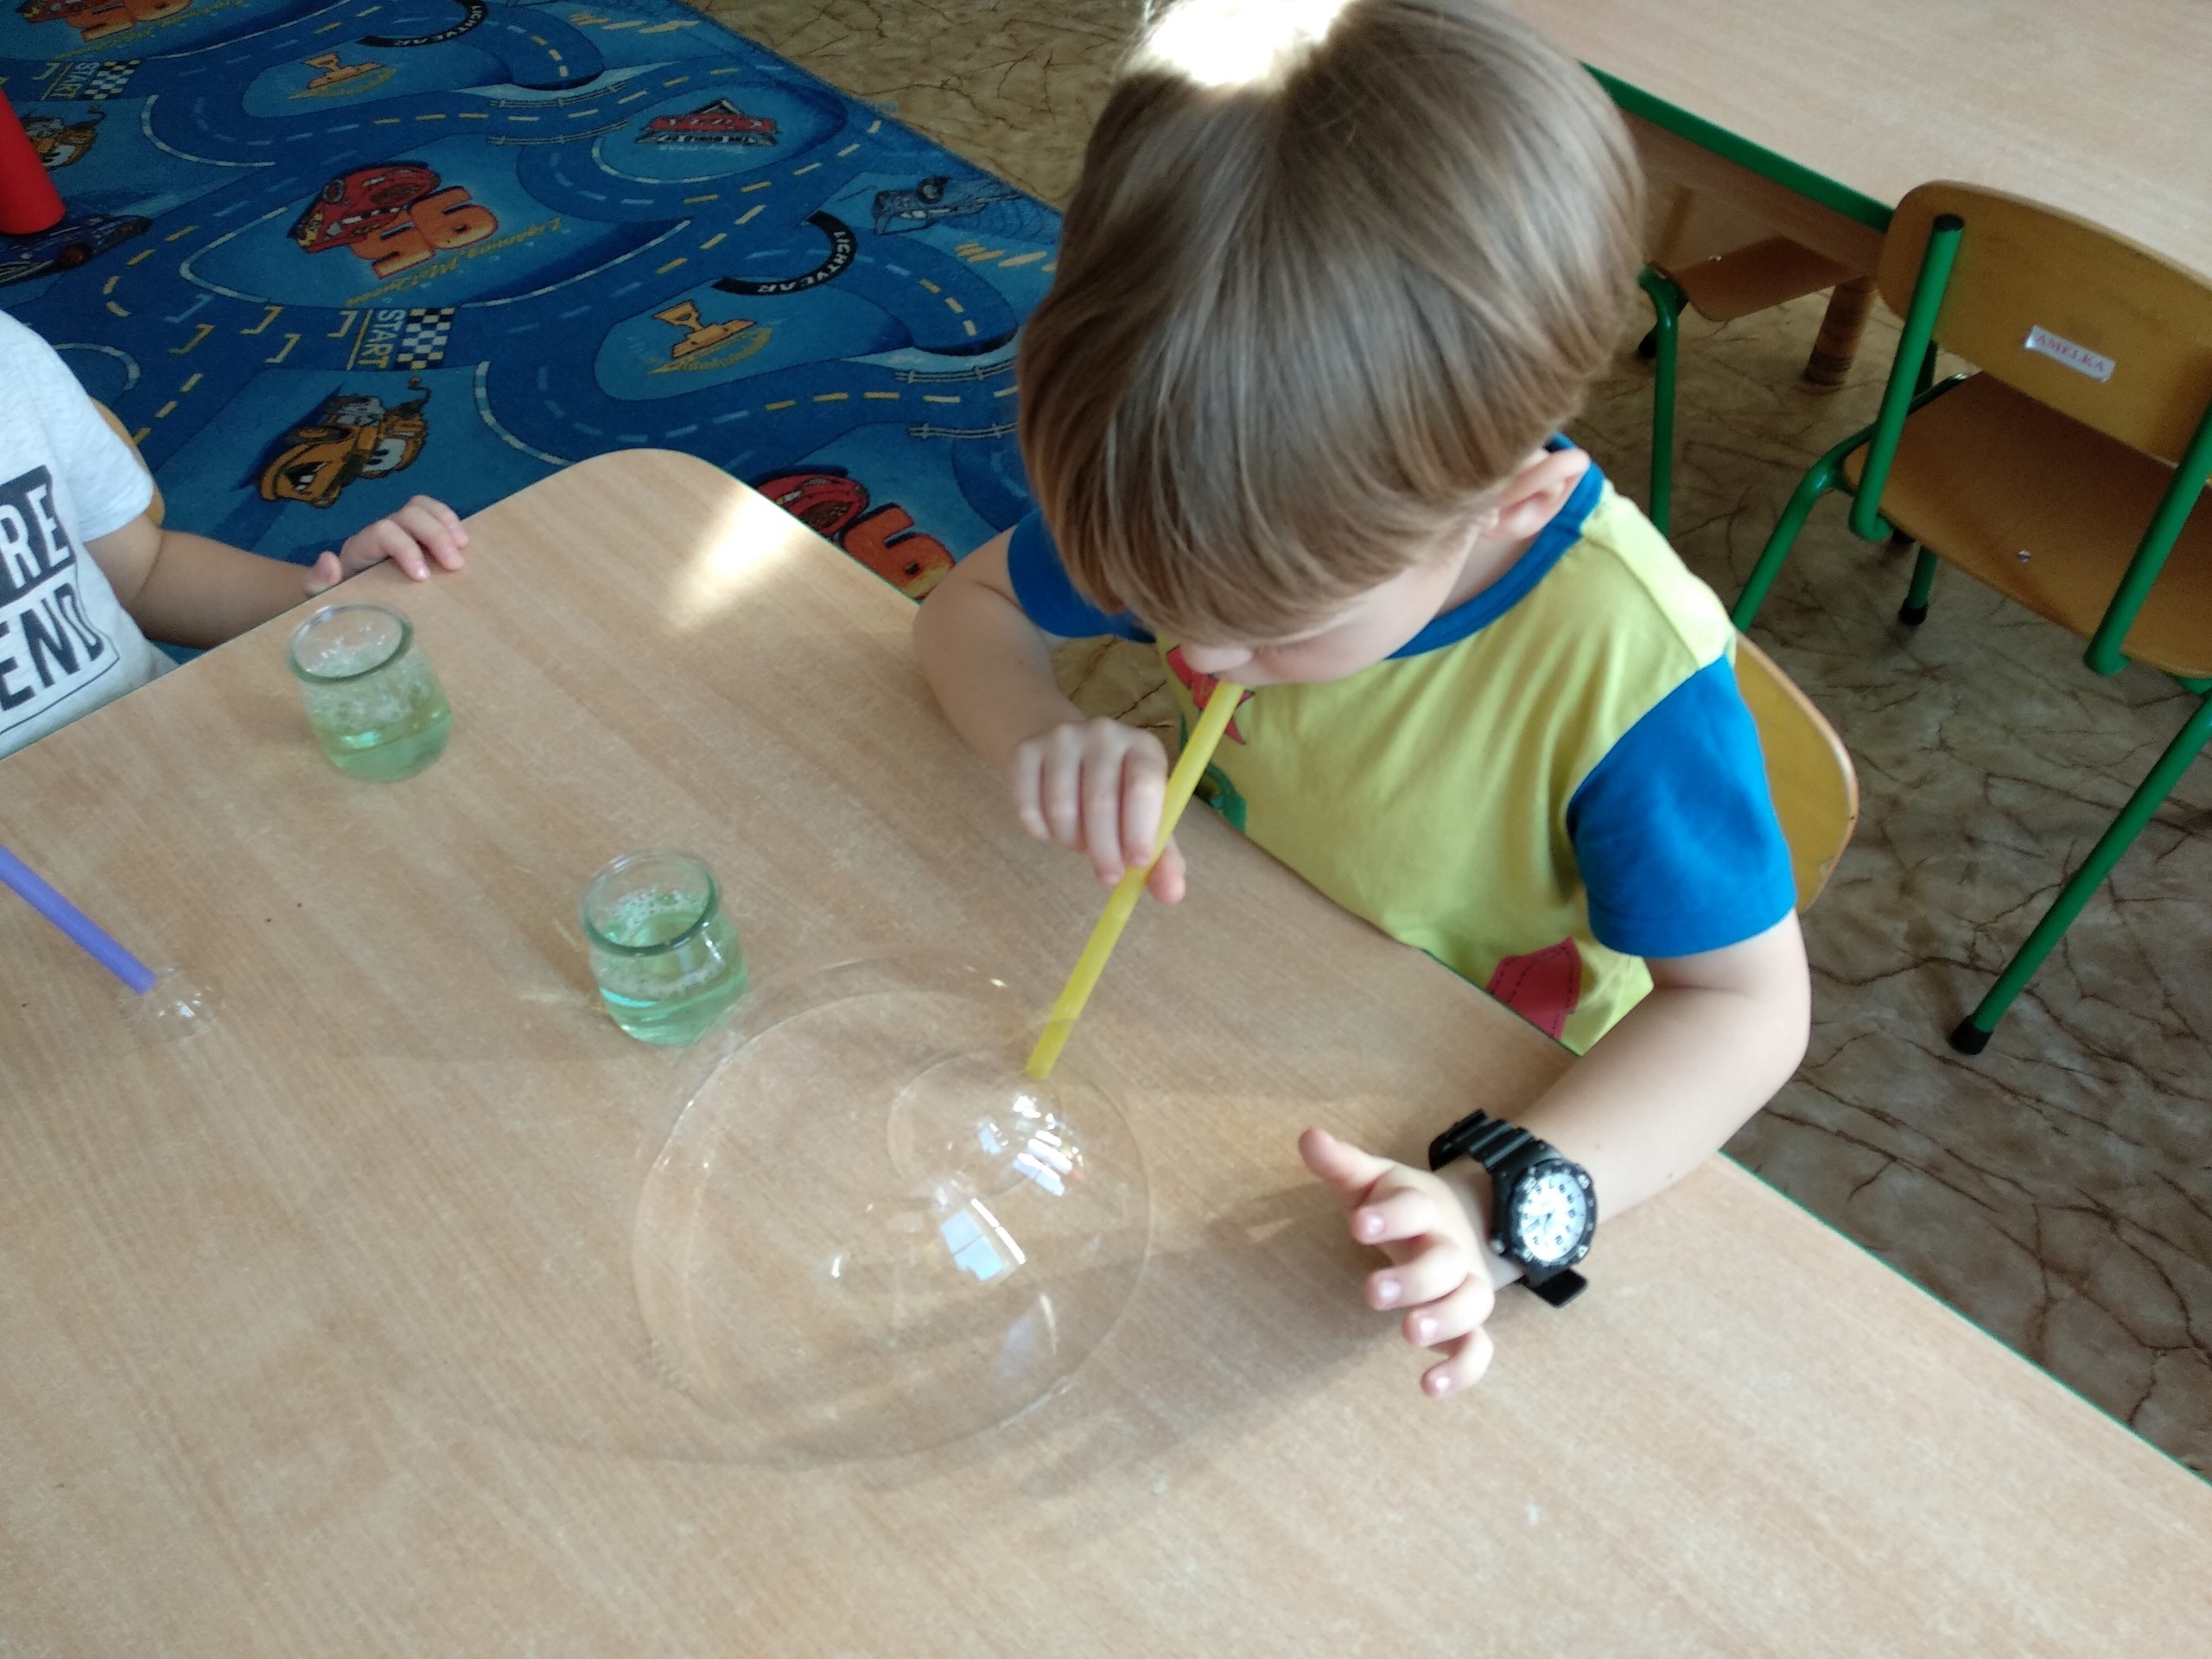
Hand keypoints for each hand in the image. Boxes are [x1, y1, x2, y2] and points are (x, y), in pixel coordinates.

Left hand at [303, 495, 467, 595]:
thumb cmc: (334, 599)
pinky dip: (452, 523)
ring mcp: (402, 532)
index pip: (384, 531)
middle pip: (409, 514)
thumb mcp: (318, 596)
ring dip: (447, 523)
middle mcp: (383, 532)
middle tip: (455, 565)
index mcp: (361, 546)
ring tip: (464, 547)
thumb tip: (329, 560)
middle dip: (435, 535)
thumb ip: (317, 582)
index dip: (406, 547)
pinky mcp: (419, 539)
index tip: (423, 577)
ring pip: (423, 507)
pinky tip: (464, 544)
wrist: (340, 596)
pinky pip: (436, 516)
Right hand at [1007, 717, 1186, 902]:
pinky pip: (1028, 807)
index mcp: (1143, 749)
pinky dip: (1041, 831)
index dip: (1140, 829)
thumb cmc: (1113, 791)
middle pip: (1101, 801)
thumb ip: (1162, 857)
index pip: (1144, 787)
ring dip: (1071, 840)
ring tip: (1080, 841)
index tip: (1136, 864)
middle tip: (1108, 876)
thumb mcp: (1144, 817)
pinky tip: (1052, 828)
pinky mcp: (1025, 751)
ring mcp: (1062, 738)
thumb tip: (1172, 895)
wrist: (1059, 751)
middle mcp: (1104, 734)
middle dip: (1105, 849)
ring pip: (1061, 808)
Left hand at [1300, 1127, 1497, 1396]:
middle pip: (1444, 1261)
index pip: (1412, 1206)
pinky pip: (1479, 1347)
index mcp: (1422, 1208)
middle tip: (1372, 1293)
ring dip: (1443, 1319)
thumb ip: (1341, 1164)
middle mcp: (1449, 1247)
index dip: (1390, 1215)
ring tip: (1408, 1333)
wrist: (1463, 1221)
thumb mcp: (1372, 1181)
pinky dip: (1463, 1370)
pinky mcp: (1469, 1322)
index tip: (1358, 1225)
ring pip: (1470, 1303)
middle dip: (1413, 1278)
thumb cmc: (1400, 1206)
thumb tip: (1308, 1137)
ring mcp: (1464, 1285)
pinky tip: (1429, 1387)